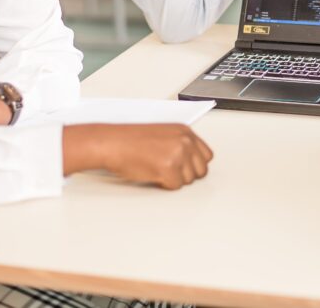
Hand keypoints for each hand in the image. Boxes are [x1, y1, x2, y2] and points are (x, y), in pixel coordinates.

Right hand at [63, 123, 212, 189]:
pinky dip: (164, 184)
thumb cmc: (131, 140)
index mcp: (185, 131)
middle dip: (187, 175)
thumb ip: (181, 144)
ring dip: (174, 179)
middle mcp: (185, 141)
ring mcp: (178, 154)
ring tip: (157, 168)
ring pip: (189, 180)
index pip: (207, 155)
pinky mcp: (169, 168)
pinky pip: (175, 186)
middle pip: (201, 170)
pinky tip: (152, 173)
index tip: (185, 168)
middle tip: (169, 171)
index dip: (195, 165)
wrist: (112, 142)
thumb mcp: (163, 134)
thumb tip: (193, 163)